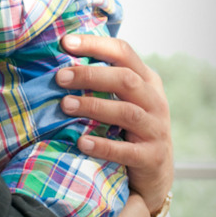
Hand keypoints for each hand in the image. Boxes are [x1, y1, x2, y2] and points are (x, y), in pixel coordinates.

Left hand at [57, 34, 172, 216]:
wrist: (155, 174)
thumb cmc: (130, 130)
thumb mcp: (123, 100)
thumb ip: (102, 82)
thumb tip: (59, 64)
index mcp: (146, 81)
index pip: (123, 52)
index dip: (95, 45)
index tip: (65, 42)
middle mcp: (155, 101)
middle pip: (125, 79)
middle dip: (90, 75)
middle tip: (60, 77)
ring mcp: (156, 130)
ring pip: (126, 112)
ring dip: (94, 106)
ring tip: (65, 105)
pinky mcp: (151, 157)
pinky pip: (126, 150)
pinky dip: (103, 145)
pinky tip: (81, 142)